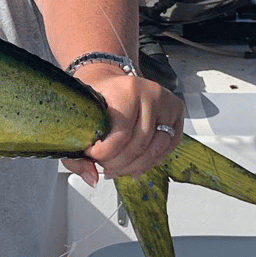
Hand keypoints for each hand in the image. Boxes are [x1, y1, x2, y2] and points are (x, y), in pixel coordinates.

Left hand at [63, 71, 183, 183]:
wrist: (109, 78)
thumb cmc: (97, 96)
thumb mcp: (80, 115)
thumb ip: (78, 151)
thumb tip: (91, 179)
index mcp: (127, 89)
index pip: (121, 135)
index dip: (105, 154)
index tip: (91, 156)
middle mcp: (152, 93)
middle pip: (139, 146)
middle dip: (118, 164)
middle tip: (104, 166)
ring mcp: (167, 102)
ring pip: (156, 150)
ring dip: (135, 166)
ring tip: (117, 168)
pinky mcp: (177, 112)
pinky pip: (168, 147)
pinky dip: (151, 161)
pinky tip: (135, 164)